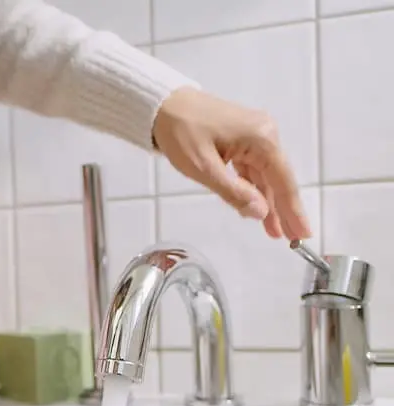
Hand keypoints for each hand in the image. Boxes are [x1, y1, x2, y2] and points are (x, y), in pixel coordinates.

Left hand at [152, 86, 310, 241]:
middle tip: (293, 239)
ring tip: (273, 232)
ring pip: (265, 176)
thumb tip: (261, 213)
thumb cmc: (180, 133)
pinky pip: (252, 169)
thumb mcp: (204, 168)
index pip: (282, 181)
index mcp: (261, 139)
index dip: (292, 210)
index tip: (303, 233)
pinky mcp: (242, 138)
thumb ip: (234, 192)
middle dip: (284, 210)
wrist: (163, 105)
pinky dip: (254, 188)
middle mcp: (265, 134)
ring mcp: (254, 135)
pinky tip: (256, 207)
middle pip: (278, 179)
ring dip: (268, 202)